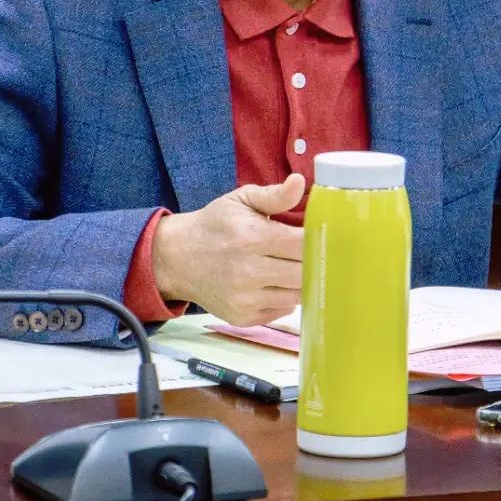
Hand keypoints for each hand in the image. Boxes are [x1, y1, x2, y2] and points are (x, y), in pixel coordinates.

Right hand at [151, 172, 305, 324]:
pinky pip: (281, 311)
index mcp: (253, 238)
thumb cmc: (215, 225)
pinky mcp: (242, 317)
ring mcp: (245, 299)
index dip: (318, 240)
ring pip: (296, 296)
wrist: (178, 258)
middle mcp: (249, 272)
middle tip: (313, 252)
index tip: (322, 235)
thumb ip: (274, 194)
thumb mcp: (241, 200)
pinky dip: (285, 298)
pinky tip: (276, 282)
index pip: (303, 244)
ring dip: (301, 281)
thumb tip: (300, 182)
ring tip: (293, 265)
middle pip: (304, 273)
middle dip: (313, 262)